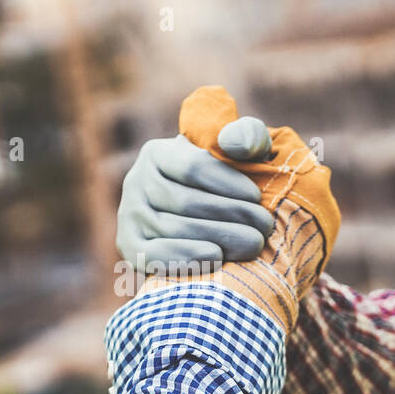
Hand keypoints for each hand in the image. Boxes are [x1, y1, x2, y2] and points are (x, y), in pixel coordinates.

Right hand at [131, 87, 339, 332]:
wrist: (210, 223)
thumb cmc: (229, 182)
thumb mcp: (241, 153)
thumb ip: (247, 135)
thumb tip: (237, 143)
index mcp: (158, 153)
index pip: (193, 166)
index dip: (228, 183)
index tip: (257, 197)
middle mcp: (135, 182)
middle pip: (184, 201)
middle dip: (230, 214)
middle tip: (265, 226)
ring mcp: (129, 216)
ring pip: (174, 229)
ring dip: (219, 237)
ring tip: (254, 243)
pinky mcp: (129, 247)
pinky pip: (154, 255)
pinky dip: (186, 258)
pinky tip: (217, 258)